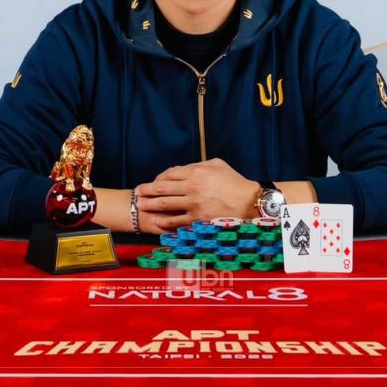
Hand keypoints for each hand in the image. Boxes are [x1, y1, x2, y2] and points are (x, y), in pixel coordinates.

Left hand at [135, 158, 258, 232]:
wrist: (249, 202)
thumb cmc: (234, 182)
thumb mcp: (217, 165)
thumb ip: (198, 165)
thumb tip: (183, 169)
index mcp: (196, 172)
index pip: (170, 175)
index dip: (157, 179)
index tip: (151, 182)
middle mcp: (192, 187)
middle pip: (163, 189)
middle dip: (147, 191)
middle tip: (137, 193)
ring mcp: (194, 204)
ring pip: (166, 205)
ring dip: (151, 205)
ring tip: (141, 206)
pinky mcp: (198, 219)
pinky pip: (176, 221)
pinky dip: (165, 221)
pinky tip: (157, 221)